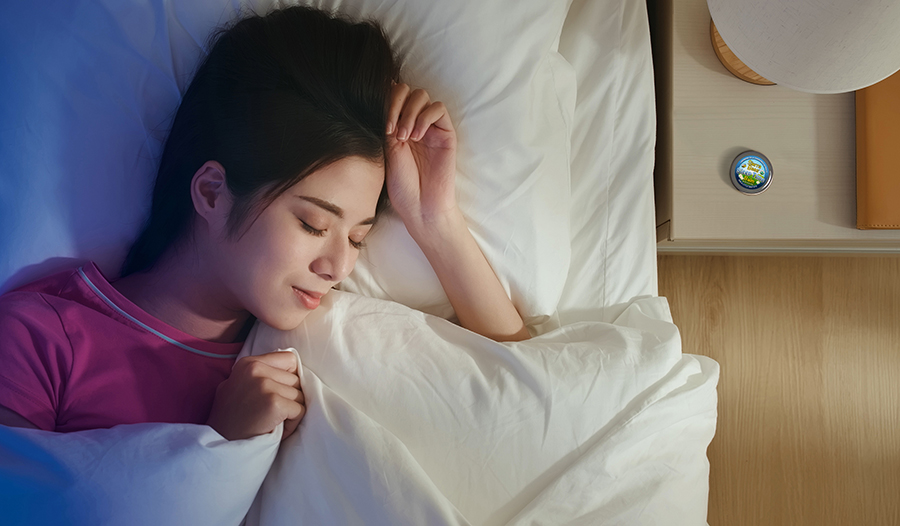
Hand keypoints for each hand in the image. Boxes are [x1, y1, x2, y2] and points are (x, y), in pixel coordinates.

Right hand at [206, 350, 304, 440]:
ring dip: (291, 412)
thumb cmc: (232, 419)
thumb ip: (261, 373)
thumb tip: (293, 369)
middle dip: (290, 398)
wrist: (222, 445)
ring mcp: (265, 385)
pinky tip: (275, 428)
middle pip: (296, 379)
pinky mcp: (274, 403)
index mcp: (249, 363)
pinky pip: (300, 410)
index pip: (290, 360)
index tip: (279, 393)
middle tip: (272, 413)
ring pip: (300, 395)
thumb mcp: (239, 385)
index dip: (290, 378)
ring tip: (272, 421)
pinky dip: (292, 423)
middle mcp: (256, 369)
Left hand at [385, 83, 458, 237]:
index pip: (393, 95)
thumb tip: (380, 93)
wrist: (420, 206)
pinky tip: (417, 137)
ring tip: (404, 137)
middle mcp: (414, 122)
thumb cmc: (401, 185)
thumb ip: (386, 122)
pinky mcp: (446, 133)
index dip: (385, 99)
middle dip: (396, 104)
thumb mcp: (386, 149)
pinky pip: (438, 109)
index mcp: (397, 125)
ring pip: (422, 95)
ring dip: (409, 112)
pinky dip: (425, 117)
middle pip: (407, 90)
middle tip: (391, 129)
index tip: (379, 121)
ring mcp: (430, 127)